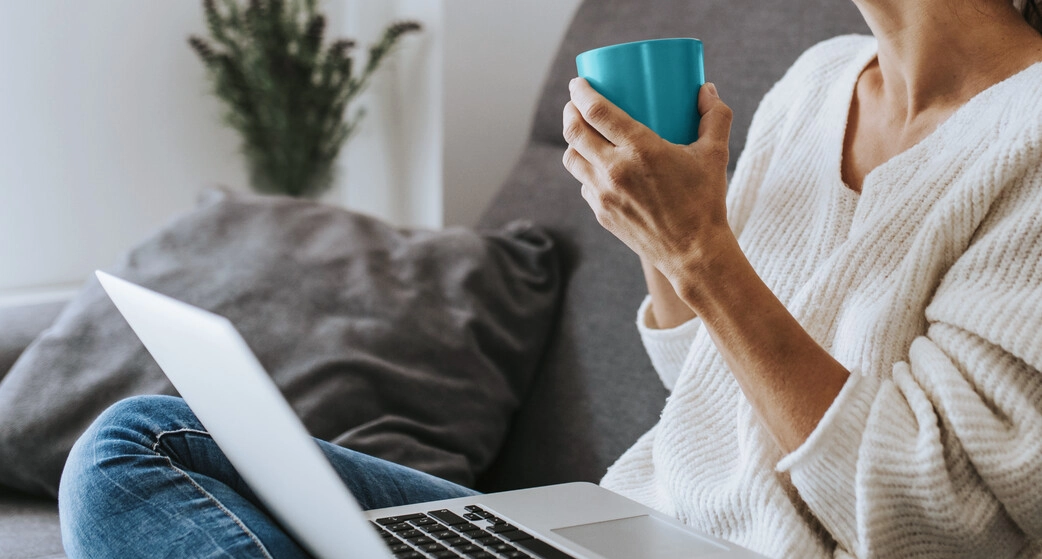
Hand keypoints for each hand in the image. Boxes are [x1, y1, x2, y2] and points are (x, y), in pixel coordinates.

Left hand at [562, 78, 734, 282]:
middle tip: (575, 104)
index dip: (581, 92)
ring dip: (572, 141)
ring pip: (572, 159)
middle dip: (570, 112)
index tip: (578, 83)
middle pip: (575, 132)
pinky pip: (584, 185)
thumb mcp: (715, 153)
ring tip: (581, 133)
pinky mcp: (601, 213)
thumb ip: (715, 116)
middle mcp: (615, 170)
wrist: (694, 253)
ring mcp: (604, 194)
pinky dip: (586, 171)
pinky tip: (596, 166)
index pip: (596, 111)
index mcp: (640, 149)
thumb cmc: (706, 200)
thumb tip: (707, 88)